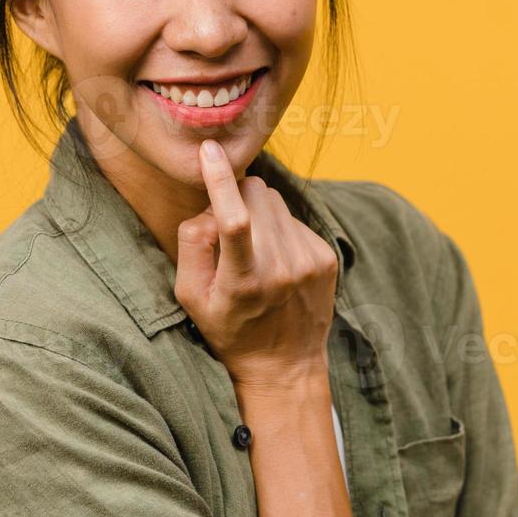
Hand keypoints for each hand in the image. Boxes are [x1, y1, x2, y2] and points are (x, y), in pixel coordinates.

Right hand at [173, 138, 340, 390]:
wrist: (286, 365)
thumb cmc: (229, 330)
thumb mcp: (191, 298)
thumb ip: (192, 247)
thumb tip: (211, 208)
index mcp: (243, 281)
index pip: (233, 220)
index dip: (220, 180)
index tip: (210, 151)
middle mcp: (281, 268)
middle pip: (255, 194)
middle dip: (236, 198)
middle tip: (228, 233)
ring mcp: (309, 261)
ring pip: (275, 201)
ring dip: (258, 214)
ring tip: (253, 251)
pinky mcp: (326, 256)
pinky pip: (293, 218)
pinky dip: (279, 229)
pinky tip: (276, 261)